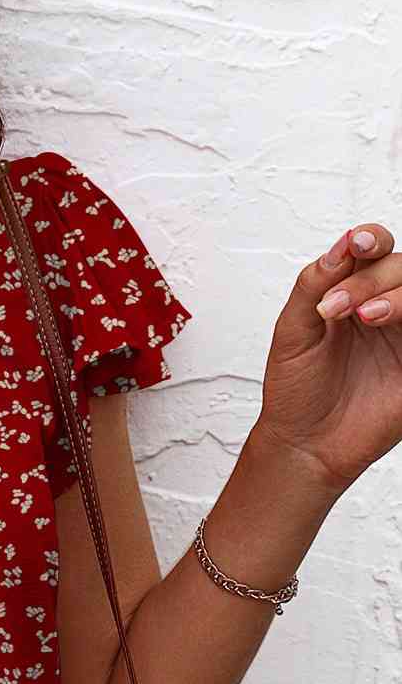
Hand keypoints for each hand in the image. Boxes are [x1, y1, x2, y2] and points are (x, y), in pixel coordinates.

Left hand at [256, 222, 401, 496]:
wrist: (304, 444)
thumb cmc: (296, 390)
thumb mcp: (292, 332)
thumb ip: (314, 285)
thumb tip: (341, 246)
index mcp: (354, 293)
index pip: (375, 250)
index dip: (371, 239)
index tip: (357, 244)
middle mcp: (386, 309)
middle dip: (372, 278)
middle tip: (336, 307)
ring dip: (400, 295)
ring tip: (366, 317)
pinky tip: (386, 321)